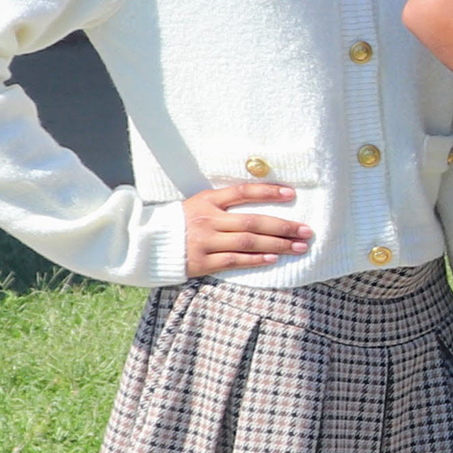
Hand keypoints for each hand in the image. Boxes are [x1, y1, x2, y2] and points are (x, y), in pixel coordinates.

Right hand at [182, 181, 311, 275]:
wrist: (146, 244)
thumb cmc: (180, 222)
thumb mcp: (199, 204)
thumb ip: (225, 203)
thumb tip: (263, 198)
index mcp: (207, 201)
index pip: (243, 192)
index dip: (268, 191)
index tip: (292, 193)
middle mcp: (208, 220)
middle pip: (252, 222)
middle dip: (283, 226)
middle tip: (306, 231)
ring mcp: (204, 241)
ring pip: (248, 242)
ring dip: (277, 245)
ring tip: (298, 247)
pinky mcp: (200, 261)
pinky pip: (233, 260)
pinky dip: (254, 260)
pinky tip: (273, 259)